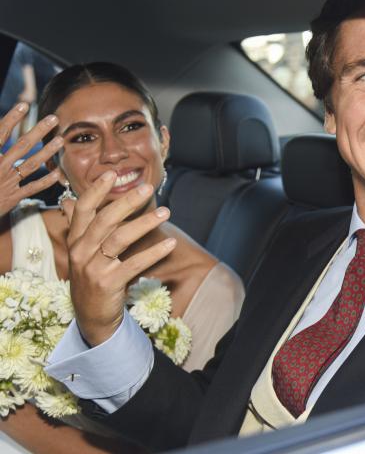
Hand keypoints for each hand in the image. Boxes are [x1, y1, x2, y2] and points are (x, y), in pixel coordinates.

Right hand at [0, 102, 62, 215]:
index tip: (24, 105)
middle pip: (22, 146)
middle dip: (39, 131)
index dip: (12, 119)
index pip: (1, 134)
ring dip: (47, 152)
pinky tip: (58, 173)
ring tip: (60, 140)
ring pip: (32, 165)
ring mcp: (8, 182)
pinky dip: (46, 181)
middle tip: (53, 118)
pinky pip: (33, 187)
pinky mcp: (13, 197)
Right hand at [62, 171, 176, 346]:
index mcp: (76, 240)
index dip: (96, 191)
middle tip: (148, 188)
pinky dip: (154, 252)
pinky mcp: (108, 284)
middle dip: (127, 201)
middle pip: (104, 220)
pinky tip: (170, 244)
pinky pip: (135, 264)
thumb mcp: (82, 252)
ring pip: (120, 239)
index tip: (112, 174)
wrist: (91, 316)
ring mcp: (93, 268)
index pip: (83, 210)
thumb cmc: (92, 277)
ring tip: (165, 212)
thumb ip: (79, 226)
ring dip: (145, 223)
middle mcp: (81, 252)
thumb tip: (68, 201)